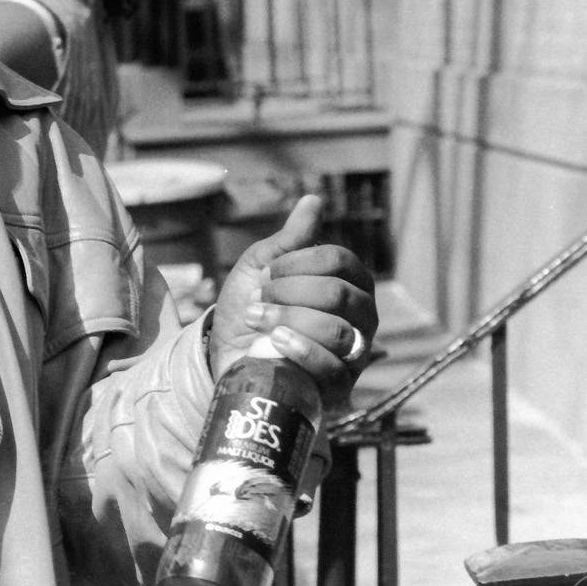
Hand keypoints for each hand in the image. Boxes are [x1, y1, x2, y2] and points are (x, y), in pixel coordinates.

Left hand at [209, 194, 377, 395]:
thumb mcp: (261, 268)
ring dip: (288, 320)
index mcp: (347, 283)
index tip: (267, 272)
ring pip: (337, 330)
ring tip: (258, 320)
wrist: (226, 355)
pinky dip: (299, 349)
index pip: (339, 261)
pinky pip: (332, 366)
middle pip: (339, 294)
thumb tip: (313, 200)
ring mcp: (353, 352)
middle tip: (260, 298)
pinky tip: (275, 342)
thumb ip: (290, 239)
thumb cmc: (250, 308)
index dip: (298, 263)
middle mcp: (360, 317)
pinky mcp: (339, 385)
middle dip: (289, 292)